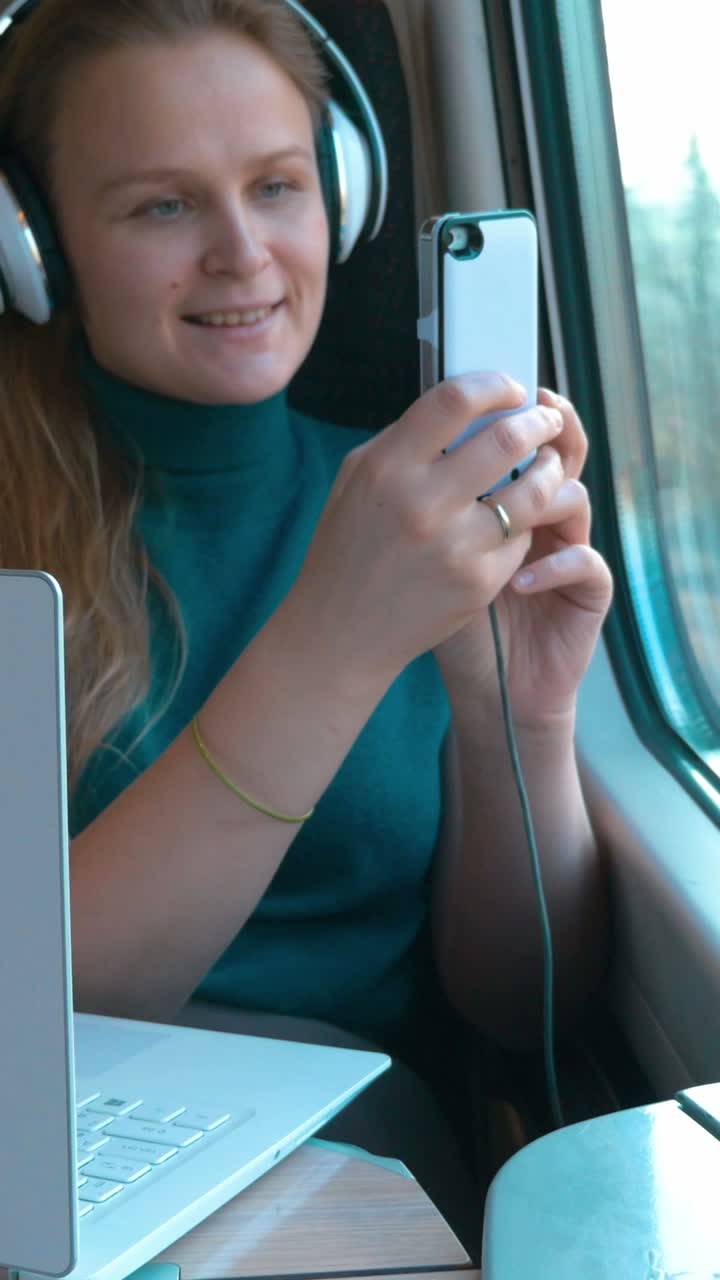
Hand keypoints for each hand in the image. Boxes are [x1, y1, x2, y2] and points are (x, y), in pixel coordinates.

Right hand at [281, 373, 565, 691]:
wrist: (341, 632)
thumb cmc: (347, 549)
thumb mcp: (356, 480)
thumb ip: (405, 441)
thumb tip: (465, 408)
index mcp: (387, 467)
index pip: (454, 400)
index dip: (494, 384)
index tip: (511, 388)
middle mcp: (422, 503)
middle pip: (507, 438)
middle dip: (538, 422)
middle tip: (545, 422)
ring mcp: (455, 545)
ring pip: (533, 490)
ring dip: (550, 470)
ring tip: (550, 465)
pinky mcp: (478, 582)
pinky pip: (521, 538)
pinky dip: (524, 523)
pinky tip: (517, 519)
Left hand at [433, 388, 612, 726]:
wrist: (487, 689)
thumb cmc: (443, 619)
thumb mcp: (427, 554)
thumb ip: (431, 501)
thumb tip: (410, 439)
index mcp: (505, 501)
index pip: (518, 441)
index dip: (511, 412)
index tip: (494, 391)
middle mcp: (543, 520)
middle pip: (559, 453)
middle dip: (543, 430)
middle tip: (530, 415)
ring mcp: (568, 552)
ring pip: (576, 498)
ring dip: (546, 495)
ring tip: (517, 503)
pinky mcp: (587, 593)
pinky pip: (586, 561)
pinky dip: (553, 566)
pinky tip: (519, 580)